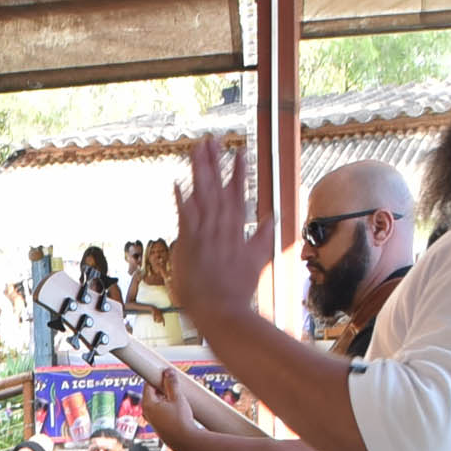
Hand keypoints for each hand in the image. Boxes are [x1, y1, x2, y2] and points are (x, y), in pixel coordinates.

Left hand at [137, 366, 210, 450]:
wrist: (186, 441)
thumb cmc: (180, 421)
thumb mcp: (177, 398)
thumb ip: (172, 383)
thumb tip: (168, 372)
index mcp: (147, 404)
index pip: (148, 384)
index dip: (157, 378)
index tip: (164, 373)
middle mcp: (147, 413)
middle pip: (153, 393)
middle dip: (163, 388)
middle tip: (174, 384)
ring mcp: (153, 420)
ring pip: (158, 403)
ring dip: (167, 398)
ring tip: (179, 398)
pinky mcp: (160, 426)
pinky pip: (162, 412)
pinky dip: (168, 407)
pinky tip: (179, 408)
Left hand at [164, 134, 284, 321]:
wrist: (222, 310)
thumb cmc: (237, 290)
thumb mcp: (257, 260)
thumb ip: (263, 237)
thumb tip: (273, 220)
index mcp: (238, 230)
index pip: (239, 194)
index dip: (239, 171)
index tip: (240, 150)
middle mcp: (223, 227)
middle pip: (218, 188)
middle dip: (216, 162)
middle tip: (212, 139)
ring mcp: (206, 234)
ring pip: (203, 196)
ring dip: (200, 172)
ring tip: (198, 150)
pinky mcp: (190, 244)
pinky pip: (185, 216)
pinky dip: (182, 200)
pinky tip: (178, 182)